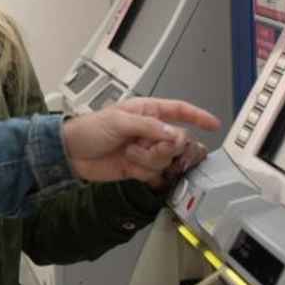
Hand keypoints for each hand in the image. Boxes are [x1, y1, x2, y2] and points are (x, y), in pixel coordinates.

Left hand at [61, 97, 219, 183]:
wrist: (70, 154)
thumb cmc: (89, 129)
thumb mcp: (118, 121)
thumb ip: (148, 127)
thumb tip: (173, 134)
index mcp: (147, 111)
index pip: (179, 111)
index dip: (197, 117)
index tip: (214, 124)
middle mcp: (149, 130)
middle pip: (177, 141)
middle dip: (165, 147)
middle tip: (146, 146)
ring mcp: (145, 150)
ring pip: (166, 159)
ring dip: (148, 159)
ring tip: (128, 154)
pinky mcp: (139, 168)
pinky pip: (155, 173)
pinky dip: (144, 172)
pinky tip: (129, 166)